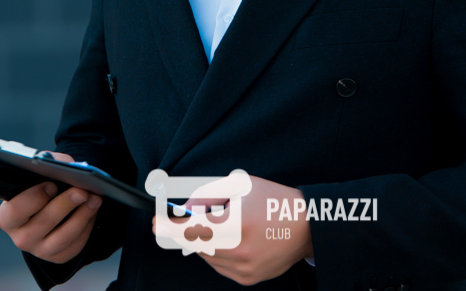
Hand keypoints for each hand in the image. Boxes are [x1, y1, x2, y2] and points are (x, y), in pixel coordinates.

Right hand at [0, 152, 102, 263]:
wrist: (46, 209)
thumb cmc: (40, 187)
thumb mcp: (39, 173)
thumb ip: (49, 164)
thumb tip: (68, 166)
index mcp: (8, 217)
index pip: (15, 210)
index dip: (34, 197)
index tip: (52, 185)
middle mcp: (20, 237)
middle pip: (43, 222)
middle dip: (65, 204)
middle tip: (82, 190)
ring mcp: (39, 249)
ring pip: (63, 237)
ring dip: (82, 216)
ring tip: (94, 199)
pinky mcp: (57, 256)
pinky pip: (74, 245)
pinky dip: (86, 227)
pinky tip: (91, 212)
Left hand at [152, 175, 312, 285]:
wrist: (308, 226)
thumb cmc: (277, 202)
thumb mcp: (241, 186)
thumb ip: (209, 195)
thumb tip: (188, 207)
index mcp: (237, 224)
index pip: (190, 229)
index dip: (169, 226)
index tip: (158, 223)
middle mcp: (239, 250)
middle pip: (195, 244)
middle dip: (192, 229)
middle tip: (202, 216)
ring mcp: (243, 268)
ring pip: (206, 256)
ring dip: (205, 241)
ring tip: (227, 226)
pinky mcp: (248, 278)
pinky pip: (220, 267)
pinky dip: (219, 253)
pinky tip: (234, 240)